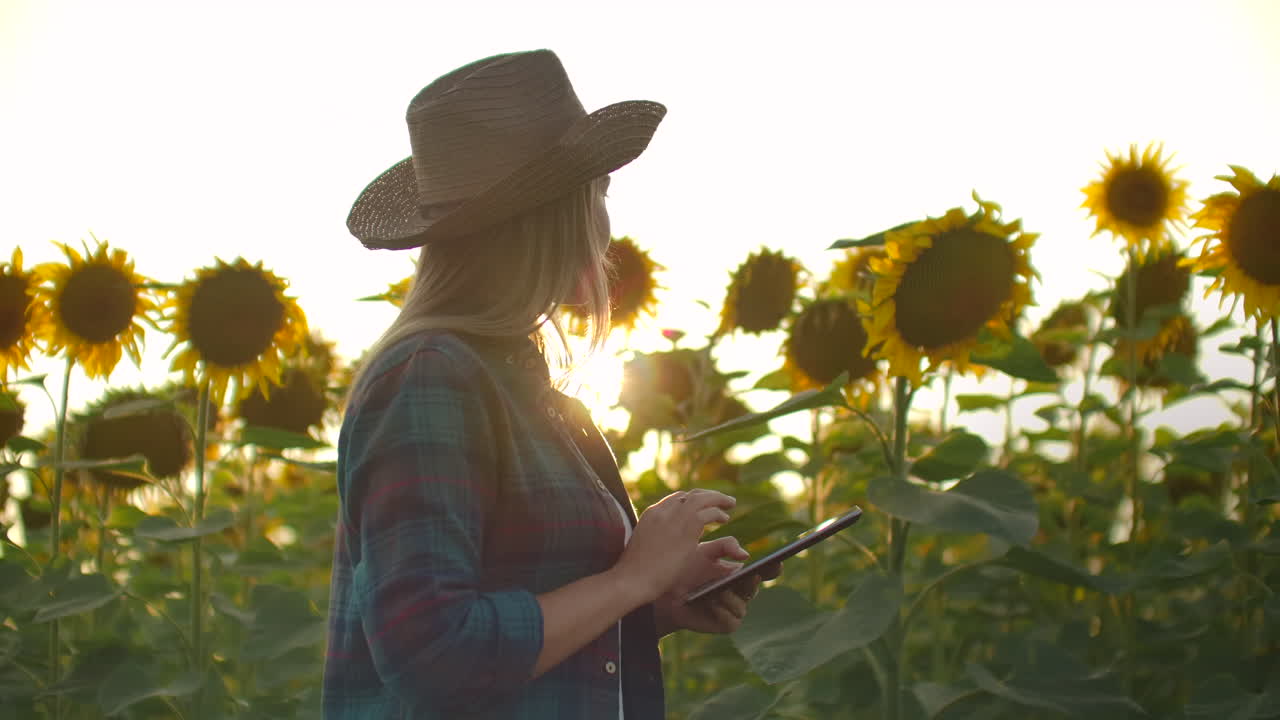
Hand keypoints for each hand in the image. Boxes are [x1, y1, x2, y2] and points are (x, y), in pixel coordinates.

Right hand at [611, 489, 736, 604]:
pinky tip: (725, 519)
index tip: (702, 506)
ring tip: (730, 504)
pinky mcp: (688, 526)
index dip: (691, 501)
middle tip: (722, 500)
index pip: (675, 499)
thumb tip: (661, 546)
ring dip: (718, 500)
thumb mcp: (644, 548)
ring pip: (703, 498)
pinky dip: (719, 513)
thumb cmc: (636, 573)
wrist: (634, 578)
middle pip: (690, 495)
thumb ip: (654, 539)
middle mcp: (663, 510)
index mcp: (651, 514)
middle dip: (708, 495)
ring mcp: (675, 516)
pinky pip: (709, 513)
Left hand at [655, 548, 782, 635]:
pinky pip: (731, 621)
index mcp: (742, 573)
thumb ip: (725, 545)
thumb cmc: (688, 569)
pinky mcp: (725, 624)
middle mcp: (742, 592)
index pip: (766, 571)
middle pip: (754, 587)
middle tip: (749, 575)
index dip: (774, 567)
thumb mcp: (705, 551)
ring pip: (741, 606)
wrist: (668, 593)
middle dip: (751, 582)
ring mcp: (735, 609)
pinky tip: (712, 604)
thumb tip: (745, 555)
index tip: (777, 561)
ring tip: (717, 591)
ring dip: (730, 598)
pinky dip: (722, 612)